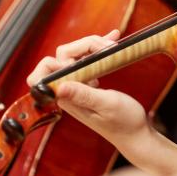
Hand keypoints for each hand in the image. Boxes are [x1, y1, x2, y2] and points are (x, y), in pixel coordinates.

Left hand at [26, 31, 155, 152]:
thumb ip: (84, 95)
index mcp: (66, 98)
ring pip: (74, 56)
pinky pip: (87, 61)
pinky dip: (97, 50)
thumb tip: (59, 85)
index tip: (79, 60)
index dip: (52, 63)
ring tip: (112, 45)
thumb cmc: (124, 122)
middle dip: (82, 46)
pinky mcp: (88, 84)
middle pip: (61, 57)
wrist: (135, 133)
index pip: (40, 77)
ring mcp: (77, 86)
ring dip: (92, 46)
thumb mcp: (107, 105)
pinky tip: (111, 42)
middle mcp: (67, 91)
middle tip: (107, 48)